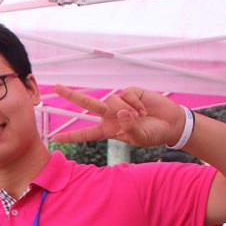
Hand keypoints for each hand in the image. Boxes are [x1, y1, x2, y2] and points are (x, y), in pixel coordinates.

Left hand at [50, 85, 184, 147]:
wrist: (171, 124)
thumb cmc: (153, 134)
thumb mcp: (138, 138)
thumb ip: (128, 128)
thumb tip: (121, 112)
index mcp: (108, 130)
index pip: (87, 134)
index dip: (72, 136)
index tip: (55, 138)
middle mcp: (110, 115)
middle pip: (88, 104)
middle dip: (72, 95)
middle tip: (56, 87)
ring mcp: (120, 103)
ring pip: (111, 100)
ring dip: (125, 110)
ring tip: (139, 117)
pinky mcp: (131, 93)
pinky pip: (126, 95)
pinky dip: (135, 104)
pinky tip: (143, 109)